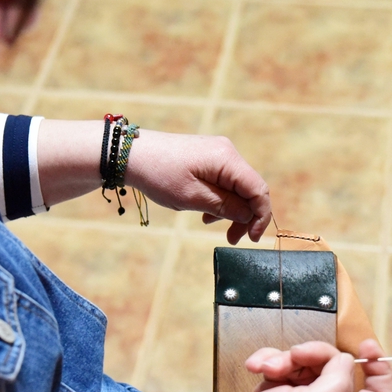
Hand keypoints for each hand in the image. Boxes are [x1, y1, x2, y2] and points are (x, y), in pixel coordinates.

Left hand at [124, 130, 270, 243]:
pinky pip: (223, 181)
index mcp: (227, 159)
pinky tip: (205, 212)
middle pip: (250, 188)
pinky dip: (219, 199)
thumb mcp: (193, 197)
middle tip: (233, 239)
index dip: (261, 216)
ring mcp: (217, 153)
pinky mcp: (206, 158)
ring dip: (231, 209)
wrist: (130, 154)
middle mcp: (227, 152)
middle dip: (245, 216)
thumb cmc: (159, 174)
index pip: (259, 189)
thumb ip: (225, 207)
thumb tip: (249, 215)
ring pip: (237, 187)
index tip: (252, 238)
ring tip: (211, 225)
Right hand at [205, 339, 391, 391]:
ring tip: (267, 370)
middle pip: (339, 368)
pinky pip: (285, 366)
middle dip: (316, 355)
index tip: (365, 346)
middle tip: (295, 355)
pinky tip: (255, 368)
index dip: (380, 370)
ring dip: (285, 359)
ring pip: (308, 363)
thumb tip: (344, 361)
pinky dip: (270, 362)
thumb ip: (339, 381)